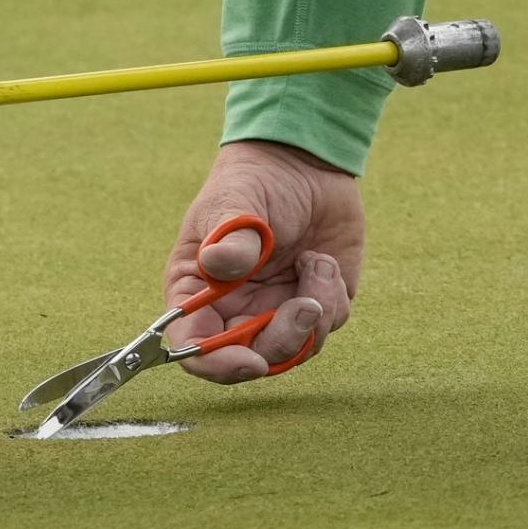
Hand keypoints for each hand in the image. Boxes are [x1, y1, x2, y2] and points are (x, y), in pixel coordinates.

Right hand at [163, 140, 362, 383]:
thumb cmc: (255, 182)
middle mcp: (235, 311)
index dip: (217, 364)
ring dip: (315, 313)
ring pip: (297, 349)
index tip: (248, 361)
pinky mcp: (317, 302)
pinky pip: (329, 324)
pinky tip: (323, 260)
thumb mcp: (234, 201)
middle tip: (306, 305)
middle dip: (283, 340)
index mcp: (198, 293)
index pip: (195, 347)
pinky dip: (332, 297)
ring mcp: (277, 309)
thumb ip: (228, 236)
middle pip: (253, 359)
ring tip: (316, 263)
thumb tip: (220, 265)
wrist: (304, 165)